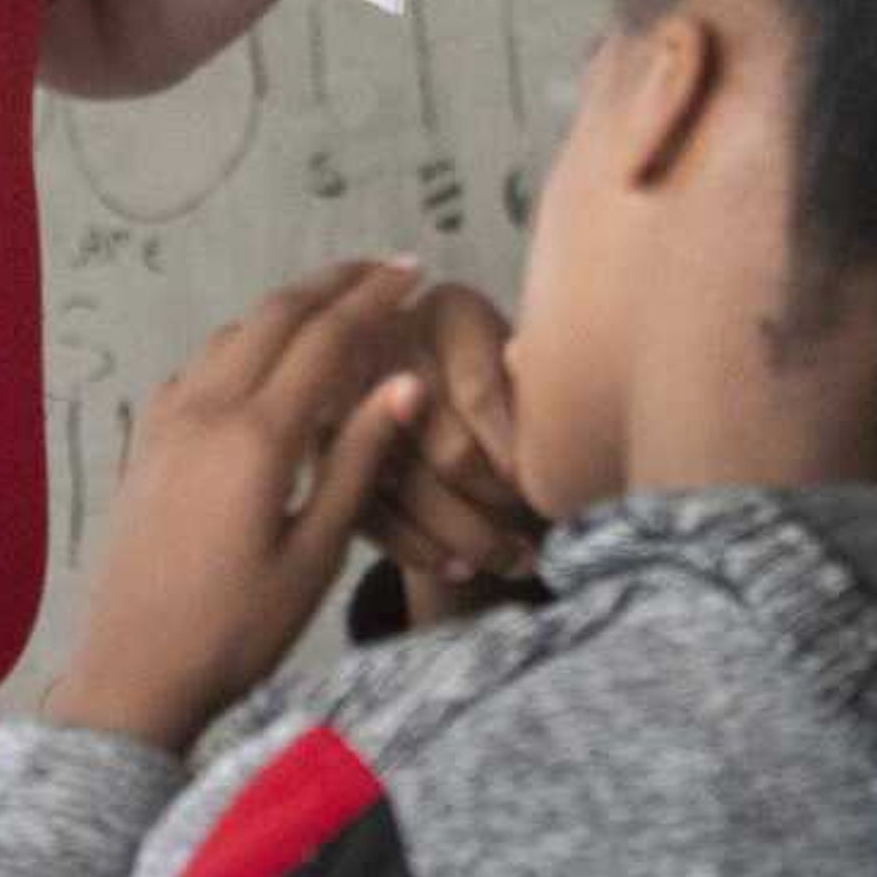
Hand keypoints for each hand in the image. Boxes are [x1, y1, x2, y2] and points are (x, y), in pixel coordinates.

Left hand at [46, 262, 430, 753]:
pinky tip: (259, 365)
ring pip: (231, 334)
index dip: (373, 298)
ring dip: (285, 309)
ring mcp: (165, 424)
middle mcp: (205, 411)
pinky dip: (241, 343)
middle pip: (274, 316)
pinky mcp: (144, 445)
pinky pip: (197, 367)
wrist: (131, 676)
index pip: (325, 340)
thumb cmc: (236, 631)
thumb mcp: (314, 556)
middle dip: (332, 283)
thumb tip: (406, 381)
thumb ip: (358, 461)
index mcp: (256, 438)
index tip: (414, 270)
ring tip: (333, 308)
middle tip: (384, 268)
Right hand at [358, 283, 544, 599]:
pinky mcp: (329, 456)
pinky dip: (424, 550)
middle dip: (497, 503)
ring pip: (413, 490)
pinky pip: (376, 517)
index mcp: (453, 309)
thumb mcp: (537, 378)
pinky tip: (463, 566)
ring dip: (468, 538)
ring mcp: (351, 399)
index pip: (481, 395)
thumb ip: (536, 379)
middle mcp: (391, 341)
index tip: (547, 492)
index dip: (518, 457)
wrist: (466, 413)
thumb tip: (521, 360)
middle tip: (532, 532)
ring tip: (516, 561)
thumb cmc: (518, 398)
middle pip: (446, 447)